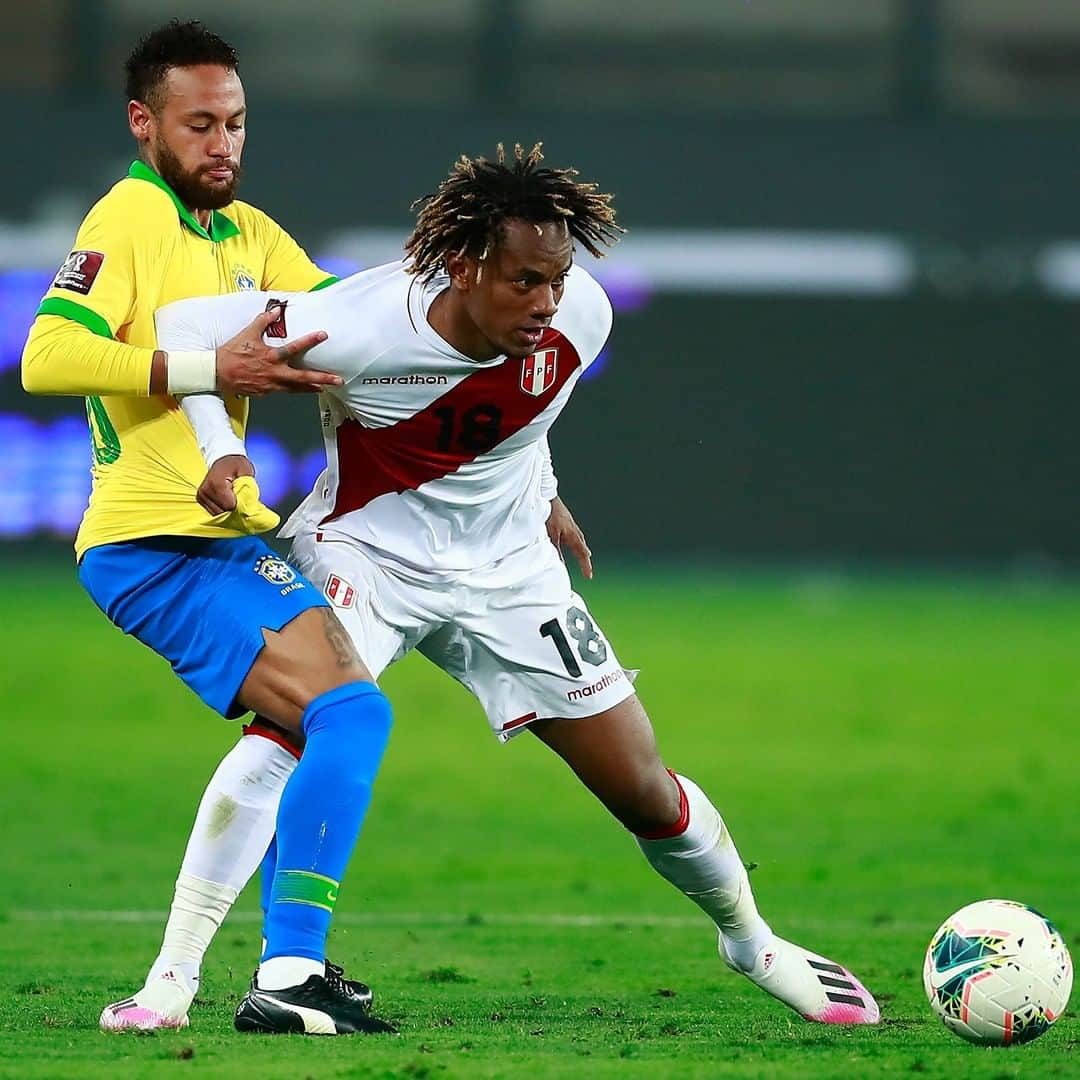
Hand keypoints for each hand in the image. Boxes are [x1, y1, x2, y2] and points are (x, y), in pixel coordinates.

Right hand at [198, 456, 279, 533]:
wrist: (224, 460)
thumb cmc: (236, 465)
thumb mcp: (246, 470)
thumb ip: (248, 486)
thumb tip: (247, 503)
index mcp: (216, 483)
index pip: (230, 506)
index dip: (240, 504)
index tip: (243, 495)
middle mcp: (205, 491)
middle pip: (223, 512)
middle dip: (234, 508)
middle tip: (238, 495)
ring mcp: (201, 496)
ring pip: (218, 514)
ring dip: (228, 509)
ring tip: (232, 496)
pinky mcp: (201, 500)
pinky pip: (214, 512)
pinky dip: (222, 509)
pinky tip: (226, 500)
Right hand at [213, 307, 340, 395]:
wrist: (217, 373)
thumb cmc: (232, 352)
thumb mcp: (247, 333)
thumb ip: (263, 321)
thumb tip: (276, 309)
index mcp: (271, 357)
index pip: (294, 348)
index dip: (310, 340)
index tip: (324, 335)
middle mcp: (275, 373)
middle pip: (303, 377)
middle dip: (322, 378)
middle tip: (338, 380)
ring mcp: (271, 385)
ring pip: (296, 389)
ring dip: (312, 388)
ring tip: (326, 388)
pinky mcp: (266, 393)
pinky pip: (284, 392)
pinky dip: (295, 391)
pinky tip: (304, 390)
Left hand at [546, 496, 592, 579]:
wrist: (549, 497)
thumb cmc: (550, 515)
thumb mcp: (551, 535)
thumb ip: (556, 550)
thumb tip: (559, 563)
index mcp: (573, 536)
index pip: (582, 555)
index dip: (585, 566)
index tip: (589, 576)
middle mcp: (575, 532)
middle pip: (583, 549)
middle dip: (585, 561)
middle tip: (588, 571)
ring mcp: (572, 526)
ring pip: (580, 542)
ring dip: (583, 551)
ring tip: (586, 557)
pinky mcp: (568, 522)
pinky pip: (576, 536)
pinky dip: (578, 542)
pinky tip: (574, 541)